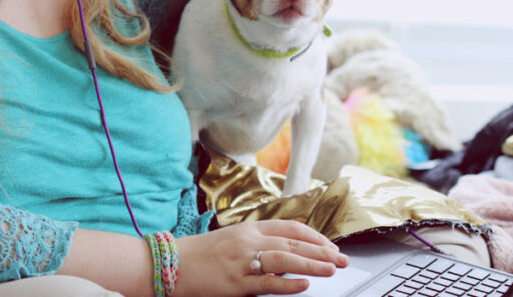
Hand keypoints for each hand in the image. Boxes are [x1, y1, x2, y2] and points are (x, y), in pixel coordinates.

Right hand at [175, 220, 347, 295]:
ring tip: (332, 269)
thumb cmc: (199, 255)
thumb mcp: (230, 239)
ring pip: (286, 260)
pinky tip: (305, 285)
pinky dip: (288, 283)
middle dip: (322, 250)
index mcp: (249, 229)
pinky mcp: (236, 284)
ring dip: (312, 264)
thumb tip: (286, 250)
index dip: (314, 236)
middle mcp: (248, 241)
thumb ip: (256, 242)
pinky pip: (267, 283)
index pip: (290, 227)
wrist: (169, 265)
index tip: (330, 246)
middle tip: (342, 258)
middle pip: (294, 243)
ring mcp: (243, 262)